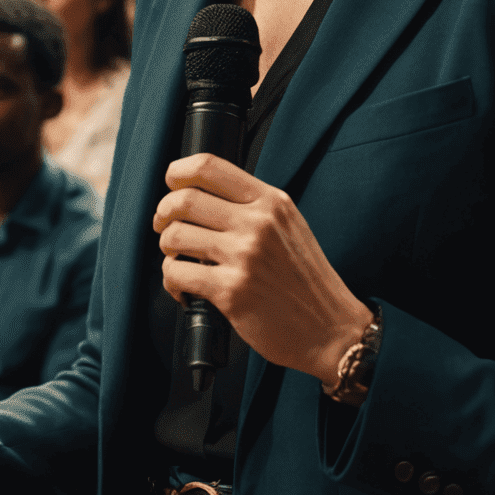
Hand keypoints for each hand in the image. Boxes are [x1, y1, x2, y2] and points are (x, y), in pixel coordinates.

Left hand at [154, 154, 372, 383]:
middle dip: (163, 213)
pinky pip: (177, 273)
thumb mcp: (290, 226)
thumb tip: (203, 195)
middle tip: (165, 227)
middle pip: (183, 199)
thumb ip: (253, 207)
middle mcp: (258, 223)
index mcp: (271, 202)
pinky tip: (183, 287)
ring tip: (178, 260)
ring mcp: (244, 256)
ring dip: (167, 249)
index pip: (209, 166)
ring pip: (175, 236)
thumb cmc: (307, 281)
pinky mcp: (231, 291)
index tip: (171, 184)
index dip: (178, 172)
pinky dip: (171, 280)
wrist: (330, 328)